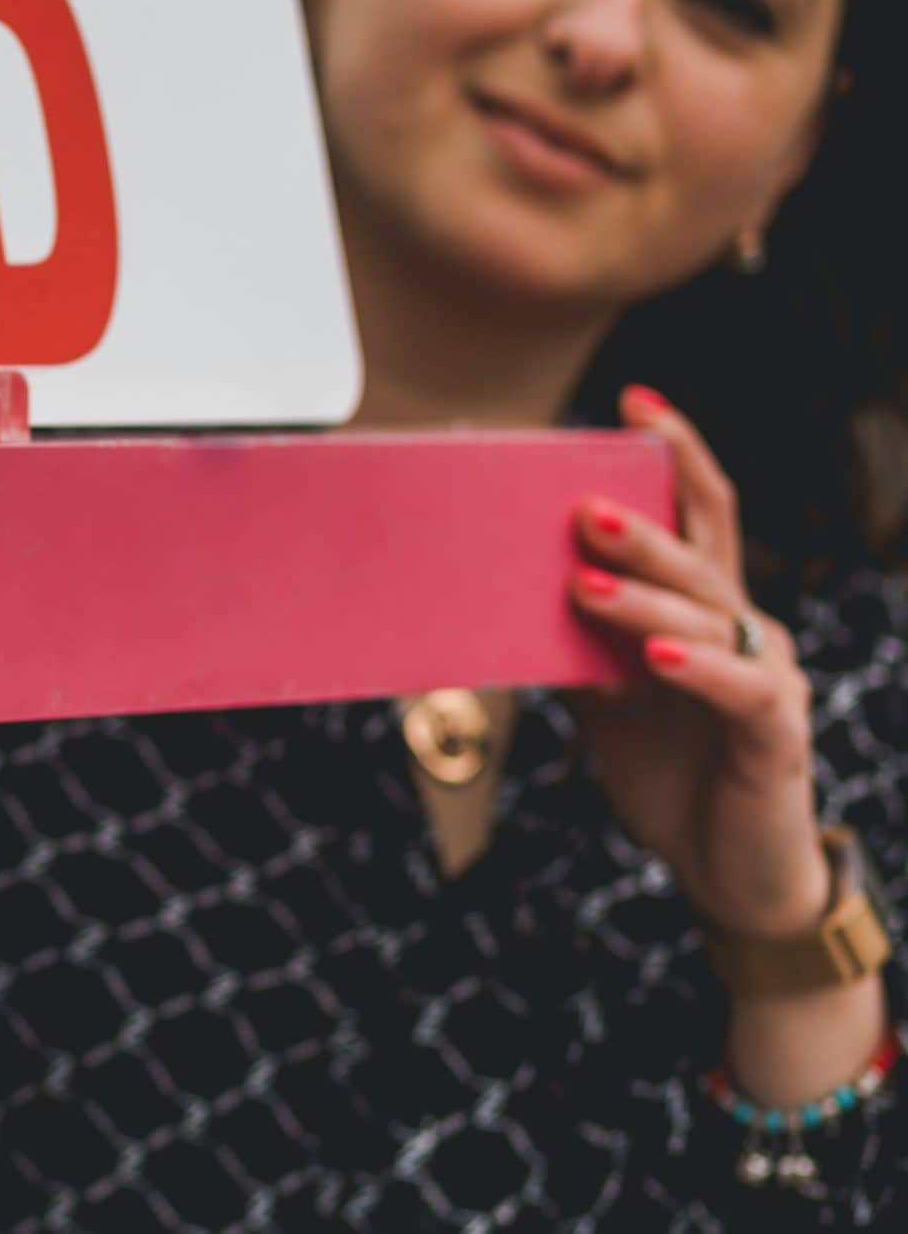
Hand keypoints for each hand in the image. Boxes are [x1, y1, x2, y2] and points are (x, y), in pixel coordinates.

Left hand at [566, 383, 827, 939]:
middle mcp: (747, 629)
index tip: (635, 399)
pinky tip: (655, 657)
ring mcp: (770, 678)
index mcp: (707, 609)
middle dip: (640, 526)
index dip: (677, 452)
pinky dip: (696, 668)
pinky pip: (740, 689)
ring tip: (583, 581)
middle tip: (579, 506)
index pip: (703, 512)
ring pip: (711, 615)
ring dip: (645, 596)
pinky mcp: (776, 734)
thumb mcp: (605, 699)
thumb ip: (572, 644)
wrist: (727, 872)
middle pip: (701, 555)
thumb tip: (495, 593)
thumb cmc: (671, 771)